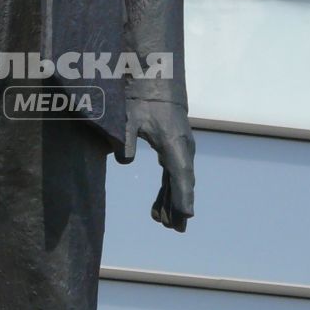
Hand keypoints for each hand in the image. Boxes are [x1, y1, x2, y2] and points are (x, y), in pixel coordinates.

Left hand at [126, 99, 194, 231]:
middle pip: (183, 183)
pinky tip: (159, 208)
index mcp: (174, 144)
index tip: (185, 216)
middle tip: (175, 229)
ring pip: (178, 181)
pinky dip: (168, 190)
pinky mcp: (174, 148)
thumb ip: (125, 140)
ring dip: (172, 202)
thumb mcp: (129, 118)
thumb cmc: (142, 99)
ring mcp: (180, 148)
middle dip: (179, 206)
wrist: (156, 80)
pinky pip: (173, 174)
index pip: (181, 175)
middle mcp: (182, 149)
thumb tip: (124, 161)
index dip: (182, 197)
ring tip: (165, 224)